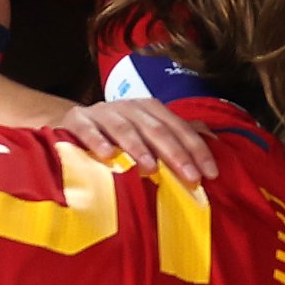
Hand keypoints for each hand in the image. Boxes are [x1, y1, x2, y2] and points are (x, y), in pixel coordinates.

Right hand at [55, 94, 217, 185]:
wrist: (71, 125)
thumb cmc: (116, 135)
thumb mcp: (147, 133)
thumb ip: (176, 136)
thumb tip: (213, 140)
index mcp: (150, 109)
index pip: (179, 128)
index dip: (196, 150)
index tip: (210, 174)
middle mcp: (129, 107)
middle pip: (156, 129)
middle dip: (175, 154)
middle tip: (190, 178)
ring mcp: (102, 112)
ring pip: (124, 128)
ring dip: (138, 148)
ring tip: (150, 168)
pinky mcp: (77, 120)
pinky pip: (88, 130)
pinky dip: (97, 141)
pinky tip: (107, 155)